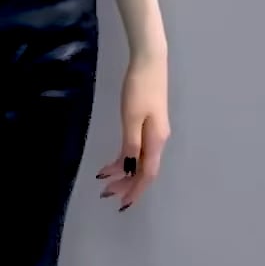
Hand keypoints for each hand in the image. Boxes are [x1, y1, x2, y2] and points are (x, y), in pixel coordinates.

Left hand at [96, 53, 169, 212]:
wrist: (150, 61)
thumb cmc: (139, 87)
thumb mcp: (132, 117)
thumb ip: (131, 144)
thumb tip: (129, 169)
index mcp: (155, 140)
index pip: (147, 175)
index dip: (135, 191)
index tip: (122, 204)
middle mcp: (158, 140)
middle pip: (145, 171)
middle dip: (127, 185)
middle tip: (106, 193)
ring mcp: (155, 132)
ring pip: (141, 161)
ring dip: (125, 173)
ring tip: (106, 180)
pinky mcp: (150, 123)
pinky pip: (139, 149)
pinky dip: (127, 158)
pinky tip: (116, 161)